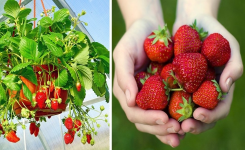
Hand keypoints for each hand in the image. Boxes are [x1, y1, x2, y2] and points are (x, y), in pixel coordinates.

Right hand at [113, 19, 183, 146]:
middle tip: (177, 129)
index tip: (164, 118)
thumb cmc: (133, 39)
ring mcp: (152, 96)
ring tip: (183, 131)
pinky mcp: (165, 91)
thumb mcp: (123, 53)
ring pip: (158, 120)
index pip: (134, 112)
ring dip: (168, 130)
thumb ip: (124, 76)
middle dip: (160, 128)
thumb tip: (130, 101)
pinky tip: (188, 123)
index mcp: (126, 91)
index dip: (147, 119)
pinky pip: (170, 108)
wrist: (149, 28)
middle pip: (146, 122)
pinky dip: (177, 118)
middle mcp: (138, 97)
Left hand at [173, 14, 242, 133]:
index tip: (198, 115)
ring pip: (184, 113)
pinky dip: (164, 107)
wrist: (191, 23)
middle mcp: (203, 93)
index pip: (219, 109)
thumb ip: (234, 65)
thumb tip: (227, 87)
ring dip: (177, 122)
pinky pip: (169, 99)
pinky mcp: (173, 84)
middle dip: (194, 125)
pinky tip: (156, 110)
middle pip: (201, 117)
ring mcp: (188, 90)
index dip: (211, 116)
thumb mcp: (229, 45)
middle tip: (182, 127)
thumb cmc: (213, 33)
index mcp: (219, 89)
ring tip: (168, 123)